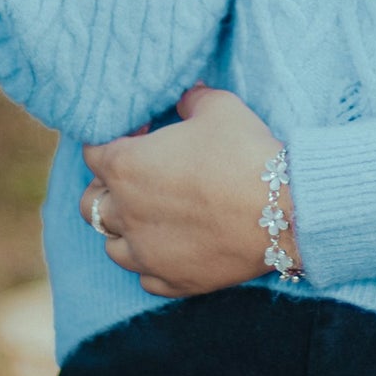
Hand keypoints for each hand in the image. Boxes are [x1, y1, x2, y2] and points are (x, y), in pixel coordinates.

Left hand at [79, 85, 300, 297]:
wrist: (285, 211)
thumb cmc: (246, 153)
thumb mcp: (219, 107)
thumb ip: (191, 98)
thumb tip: (186, 95)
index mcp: (126, 166)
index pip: (93, 152)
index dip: (115, 138)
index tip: (144, 133)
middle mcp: (125, 213)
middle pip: (90, 203)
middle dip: (107, 186)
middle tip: (137, 177)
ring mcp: (146, 253)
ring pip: (111, 245)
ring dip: (124, 229)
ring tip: (150, 215)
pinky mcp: (172, 280)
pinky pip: (145, 276)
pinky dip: (151, 262)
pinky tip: (171, 246)